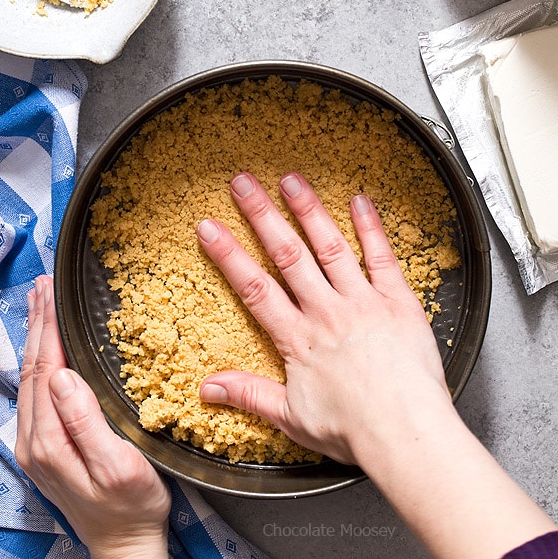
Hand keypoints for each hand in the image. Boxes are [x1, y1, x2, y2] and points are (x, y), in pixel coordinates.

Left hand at [16, 276, 170, 558]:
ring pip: (31, 378)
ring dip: (36, 337)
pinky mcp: (46, 447)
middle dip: (36, 322)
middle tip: (42, 284)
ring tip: (40, 304)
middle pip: (32, 368)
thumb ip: (86, 421)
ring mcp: (36, 445)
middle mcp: (33, 441)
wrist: (126, 546)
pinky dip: (41, 359)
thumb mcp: (118, 465)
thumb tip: (63, 376)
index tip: (51, 291)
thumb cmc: (132, 507)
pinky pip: (36, 392)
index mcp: (48, 440)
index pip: (44, 368)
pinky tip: (48, 348)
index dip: (47, 326)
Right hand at [197, 172, 450, 467]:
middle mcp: (326, 311)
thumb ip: (249, 395)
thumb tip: (207, 388)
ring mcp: (362, 301)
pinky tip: (360, 200)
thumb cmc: (355, 430)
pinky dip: (371, 227)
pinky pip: (381, 257)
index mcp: (299, 339)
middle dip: (262, 215)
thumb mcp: (291, 419)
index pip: (254, 288)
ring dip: (308, 210)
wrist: (405, 433)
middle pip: (288, 254)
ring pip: (329, 246)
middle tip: (242, 183)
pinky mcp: (397, 301)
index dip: (229, 255)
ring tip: (291, 179)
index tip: (209, 227)